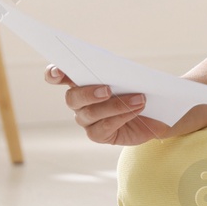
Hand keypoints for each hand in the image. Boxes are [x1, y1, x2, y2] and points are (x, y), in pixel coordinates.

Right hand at [44, 65, 176, 145]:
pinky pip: (104, 127)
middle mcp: (78, 102)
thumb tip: (123, 70)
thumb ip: (121, 73)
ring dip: (115, 105)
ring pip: (90, 113)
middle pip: (72, 98)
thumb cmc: (136, 90)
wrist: (152, 115)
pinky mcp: (97, 134)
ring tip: (138, 99)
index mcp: (80, 81)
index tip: (58, 72)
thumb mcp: (131, 78)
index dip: (54, 74)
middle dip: (88, 93)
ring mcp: (86, 120)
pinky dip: (121, 117)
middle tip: (107, 89)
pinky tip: (136, 111)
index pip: (58, 76)